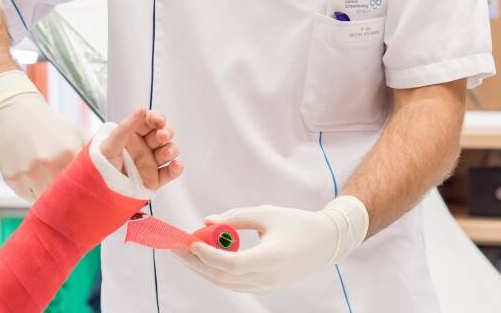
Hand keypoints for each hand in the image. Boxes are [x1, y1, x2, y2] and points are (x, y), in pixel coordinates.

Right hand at [0, 89, 85, 200]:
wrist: (14, 112)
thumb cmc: (48, 126)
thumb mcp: (74, 135)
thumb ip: (91, 156)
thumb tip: (108, 175)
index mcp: (69, 153)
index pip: (81, 187)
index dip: (82, 193)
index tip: (82, 194)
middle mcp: (49, 164)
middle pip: (62, 197)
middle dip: (64, 196)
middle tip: (64, 190)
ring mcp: (29, 172)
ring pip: (43, 200)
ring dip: (46, 194)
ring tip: (45, 177)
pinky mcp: (12, 178)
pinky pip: (26, 196)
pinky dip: (30, 190)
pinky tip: (30, 173)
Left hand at [100, 108, 182, 190]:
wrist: (97, 189)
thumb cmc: (100, 164)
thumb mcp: (110, 144)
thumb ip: (126, 127)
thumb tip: (141, 110)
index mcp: (133, 135)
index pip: (149, 122)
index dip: (156, 119)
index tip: (159, 120)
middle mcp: (144, 147)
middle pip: (163, 135)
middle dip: (166, 133)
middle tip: (162, 136)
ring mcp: (150, 163)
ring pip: (169, 152)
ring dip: (171, 149)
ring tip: (166, 152)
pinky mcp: (154, 179)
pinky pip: (169, 173)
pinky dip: (176, 168)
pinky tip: (175, 165)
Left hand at [172, 197, 367, 294]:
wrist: (324, 242)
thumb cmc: (296, 223)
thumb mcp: (266, 213)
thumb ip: (235, 217)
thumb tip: (207, 221)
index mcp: (272, 258)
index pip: (232, 264)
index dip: (208, 256)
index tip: (190, 242)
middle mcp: (268, 278)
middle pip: (223, 278)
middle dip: (196, 263)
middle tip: (176, 247)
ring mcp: (267, 286)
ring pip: (226, 283)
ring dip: (203, 269)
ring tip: (185, 252)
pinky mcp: (265, 287)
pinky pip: (235, 283)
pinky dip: (217, 272)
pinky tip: (204, 258)